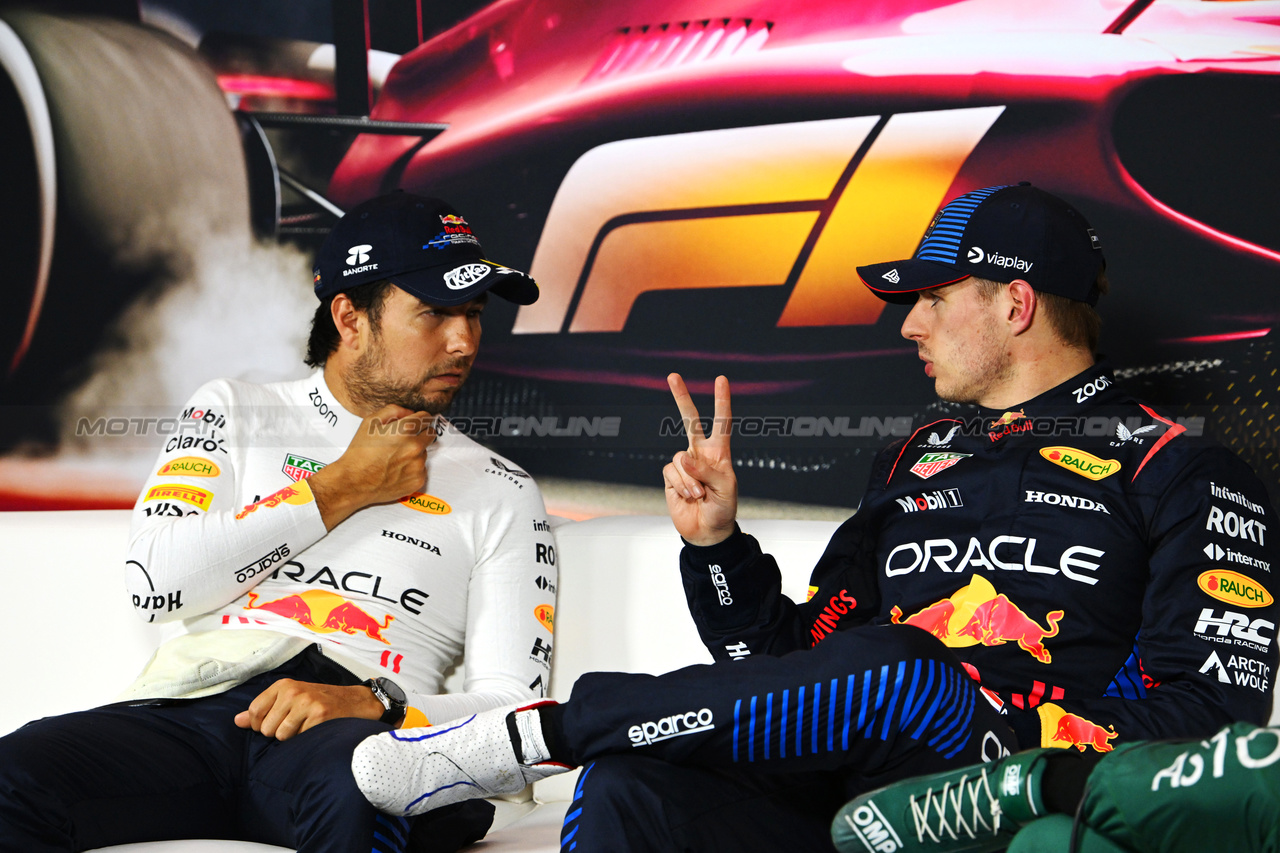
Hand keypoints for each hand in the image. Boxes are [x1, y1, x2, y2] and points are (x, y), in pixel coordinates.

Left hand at [234, 678, 384, 740]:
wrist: (356, 702)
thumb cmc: (320, 702)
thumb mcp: (290, 700)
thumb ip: (263, 710)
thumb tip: (237, 721)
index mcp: (283, 686)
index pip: (254, 712)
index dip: (261, 725)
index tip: (277, 722)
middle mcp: (293, 691)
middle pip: (266, 728)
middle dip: (279, 732)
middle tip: (298, 723)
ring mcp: (307, 703)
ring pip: (281, 736)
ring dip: (293, 737)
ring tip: (307, 726)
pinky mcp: (320, 716)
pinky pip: (299, 739)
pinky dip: (307, 738)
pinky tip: (317, 729)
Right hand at [308, 404, 436, 528]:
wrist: (354, 482)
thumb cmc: (360, 453)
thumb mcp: (370, 422)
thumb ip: (393, 411)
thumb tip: (410, 412)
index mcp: (405, 430)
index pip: (426, 417)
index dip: (420, 418)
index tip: (416, 422)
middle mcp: (415, 447)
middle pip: (431, 434)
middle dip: (420, 434)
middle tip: (405, 440)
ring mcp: (418, 465)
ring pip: (425, 452)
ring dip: (415, 452)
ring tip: (395, 458)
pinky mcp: (418, 480)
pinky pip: (422, 469)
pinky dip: (413, 468)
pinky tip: (397, 470)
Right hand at [663, 373, 737, 546]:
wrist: (707, 531)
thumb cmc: (723, 508)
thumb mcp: (725, 489)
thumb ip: (707, 470)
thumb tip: (684, 459)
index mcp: (719, 452)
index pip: (722, 422)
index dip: (721, 401)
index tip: (720, 380)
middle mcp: (700, 454)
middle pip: (690, 421)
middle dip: (681, 398)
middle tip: (672, 376)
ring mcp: (684, 465)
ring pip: (680, 459)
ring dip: (690, 480)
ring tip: (699, 495)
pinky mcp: (670, 477)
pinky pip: (670, 472)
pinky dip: (680, 486)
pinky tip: (688, 496)